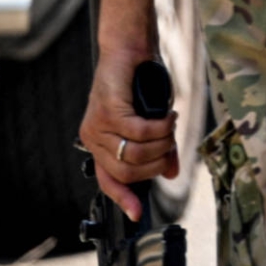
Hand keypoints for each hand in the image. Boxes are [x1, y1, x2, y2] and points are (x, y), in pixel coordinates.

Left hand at [78, 45, 178, 220]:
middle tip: (171, 143)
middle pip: (128, 171)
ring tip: (170, 126)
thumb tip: (170, 172)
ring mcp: (98, 126)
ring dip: (161, 144)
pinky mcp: (108, 112)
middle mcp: (94, 139)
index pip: (109, 181)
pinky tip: (168, 116)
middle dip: (156, 162)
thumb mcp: (151, 122)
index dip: (124, 199)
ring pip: (134, 154)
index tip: (138, 214)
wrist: (129, 51)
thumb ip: (158, 147)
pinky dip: (160, 127)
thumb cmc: (139, 83)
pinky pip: (139, 132)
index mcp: (100, 144)